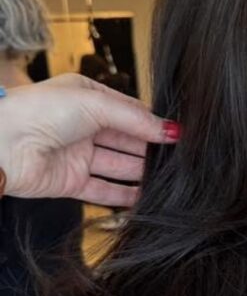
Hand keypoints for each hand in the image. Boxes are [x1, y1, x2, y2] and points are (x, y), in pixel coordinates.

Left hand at [0, 73, 179, 205]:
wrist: (1, 144)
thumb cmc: (40, 111)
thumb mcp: (96, 104)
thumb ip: (137, 120)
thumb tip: (172, 130)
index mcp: (88, 98)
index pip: (130, 112)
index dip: (154, 123)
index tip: (179, 135)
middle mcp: (84, 126)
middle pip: (127, 140)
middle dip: (151, 149)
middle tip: (180, 159)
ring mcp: (78, 155)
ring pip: (119, 165)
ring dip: (142, 172)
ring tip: (169, 179)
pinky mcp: (71, 182)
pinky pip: (104, 190)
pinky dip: (125, 196)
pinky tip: (146, 197)